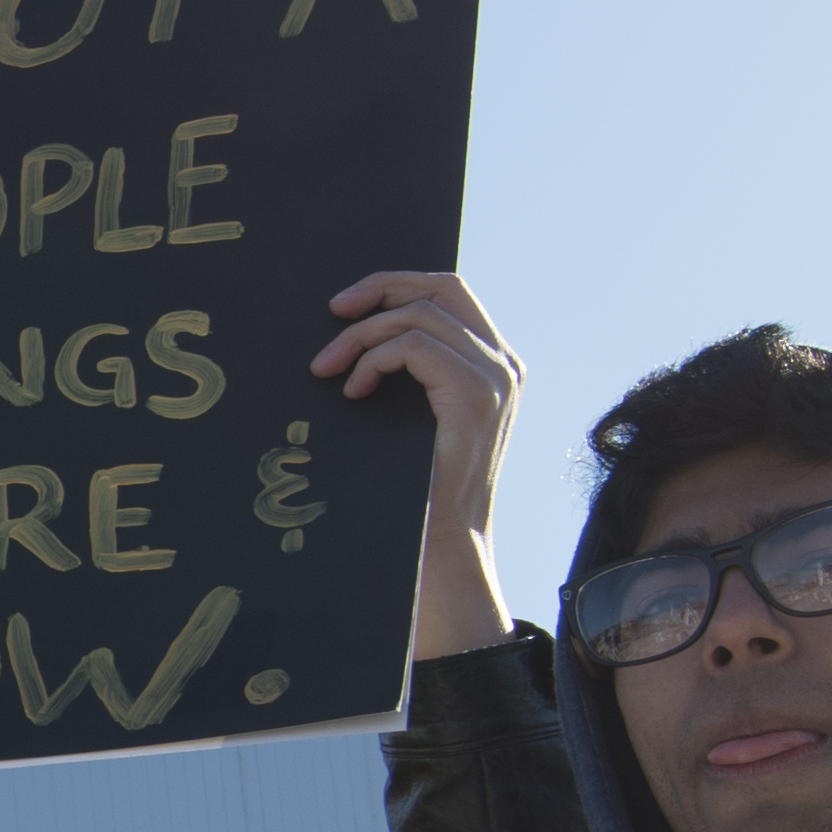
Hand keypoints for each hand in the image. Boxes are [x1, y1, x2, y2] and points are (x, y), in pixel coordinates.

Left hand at [312, 273, 521, 663]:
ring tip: (327, 370)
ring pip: (418, 315)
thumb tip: (362, 334)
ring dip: (361, 337)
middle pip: (441, 287)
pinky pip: (411, 346)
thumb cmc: (421, 490)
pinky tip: (353, 391)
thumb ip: (414, 376)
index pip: (452, 294)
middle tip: (333, 311)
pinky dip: (371, 361)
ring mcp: (495, 378)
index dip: (398, 285)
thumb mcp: (420, 419)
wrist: (446, 546)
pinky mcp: (473, 396)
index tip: (347, 307)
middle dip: (381, 287)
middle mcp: (505, 365)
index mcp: (496, 366)